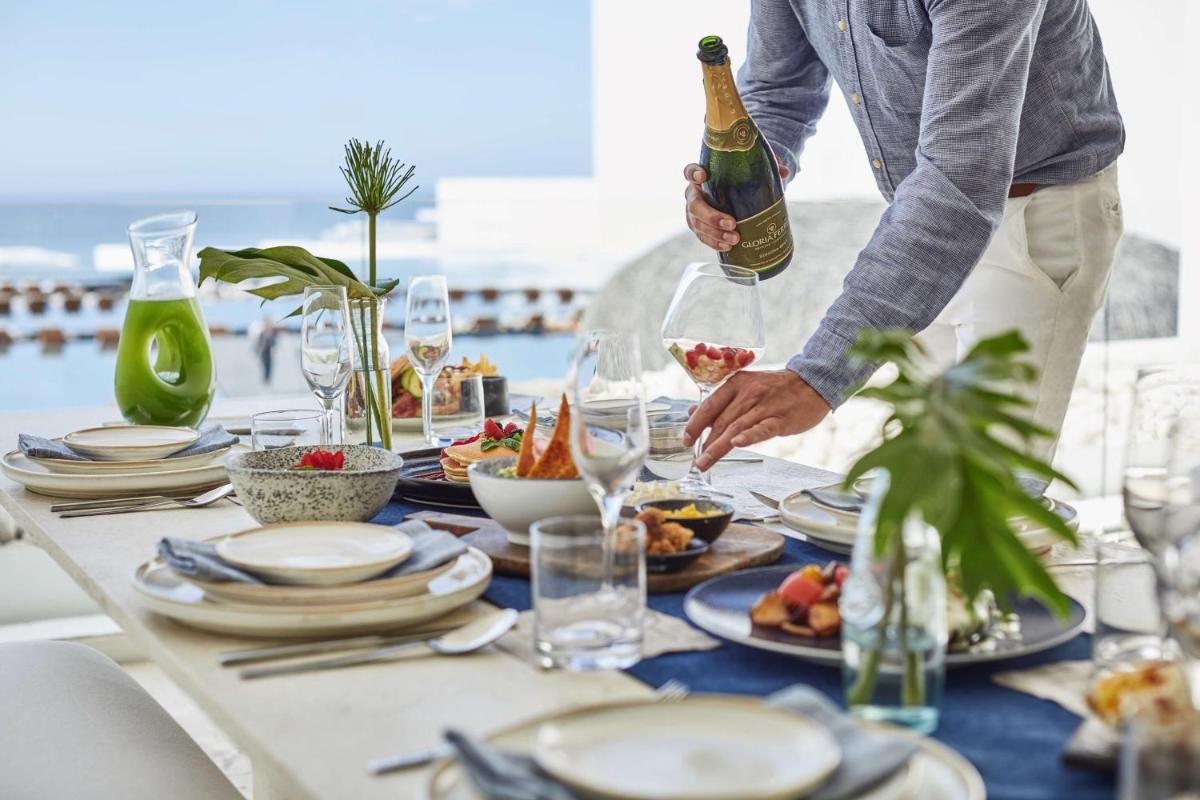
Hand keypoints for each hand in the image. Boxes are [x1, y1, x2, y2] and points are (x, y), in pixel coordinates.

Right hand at [683, 163, 790, 251]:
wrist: (740, 193)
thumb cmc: (743, 177)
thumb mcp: (756, 169)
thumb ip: (768, 167)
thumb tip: (785, 173)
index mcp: (702, 175)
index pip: (689, 172)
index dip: (692, 173)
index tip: (703, 176)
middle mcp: (695, 194)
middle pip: (694, 205)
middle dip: (711, 216)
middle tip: (732, 223)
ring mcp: (696, 213)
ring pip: (697, 224)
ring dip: (715, 234)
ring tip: (734, 240)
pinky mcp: (701, 228)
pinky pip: (703, 237)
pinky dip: (714, 243)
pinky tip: (727, 247)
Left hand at [683, 369, 829, 470]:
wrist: (812, 383)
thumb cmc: (776, 389)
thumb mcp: (746, 387)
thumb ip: (721, 401)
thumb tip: (693, 412)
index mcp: (736, 384)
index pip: (710, 405)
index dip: (696, 424)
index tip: (686, 440)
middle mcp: (748, 394)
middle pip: (721, 421)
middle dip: (705, 442)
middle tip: (696, 461)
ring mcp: (765, 406)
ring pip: (736, 427)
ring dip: (718, 447)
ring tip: (705, 462)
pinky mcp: (781, 419)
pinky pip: (763, 429)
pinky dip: (749, 436)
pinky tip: (737, 444)